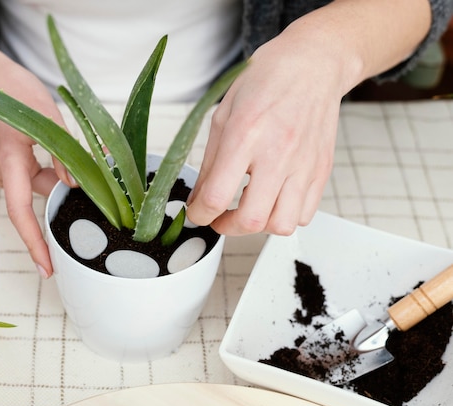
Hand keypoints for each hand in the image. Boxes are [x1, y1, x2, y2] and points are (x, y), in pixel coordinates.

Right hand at [0, 63, 72, 277]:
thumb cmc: (12, 91)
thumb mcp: (46, 115)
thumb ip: (62, 151)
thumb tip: (75, 183)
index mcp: (9, 161)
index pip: (19, 211)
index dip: (33, 243)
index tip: (46, 268)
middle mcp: (1, 171)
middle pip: (36, 199)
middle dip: (61, 202)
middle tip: (91, 200)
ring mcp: (2, 168)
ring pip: (37, 186)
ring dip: (59, 181)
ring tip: (80, 164)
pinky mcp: (7, 163)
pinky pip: (32, 177)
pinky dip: (51, 173)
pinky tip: (65, 162)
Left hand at [187, 36, 342, 235]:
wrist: (313, 64)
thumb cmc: (267, 81)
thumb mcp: (224, 114)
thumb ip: (209, 161)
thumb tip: (198, 198)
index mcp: (246, 136)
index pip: (217, 196)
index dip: (199, 214)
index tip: (197, 213)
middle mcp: (278, 154)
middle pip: (252, 220)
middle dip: (227, 227)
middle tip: (219, 218)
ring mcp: (304, 165)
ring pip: (283, 224)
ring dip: (259, 226)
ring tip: (249, 208)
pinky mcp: (322, 170)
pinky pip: (306, 214)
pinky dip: (286, 215)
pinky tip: (273, 198)